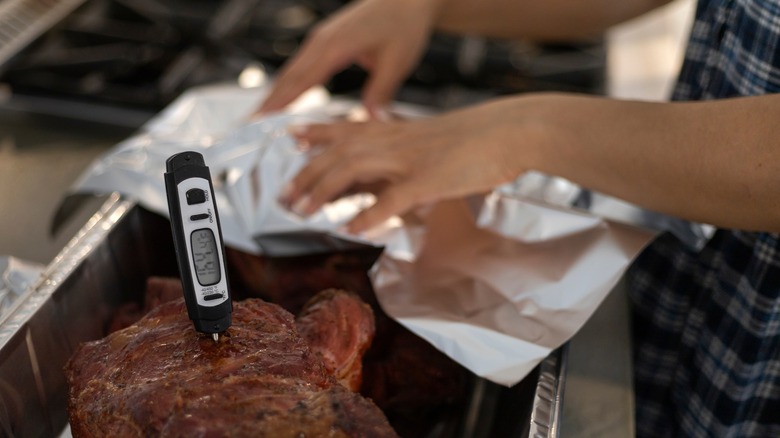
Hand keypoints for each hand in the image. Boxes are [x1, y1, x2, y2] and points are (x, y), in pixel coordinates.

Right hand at [257, 0, 441, 117]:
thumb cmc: (404, 24)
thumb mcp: (398, 62)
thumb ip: (381, 93)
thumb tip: (372, 121)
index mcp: (335, 46)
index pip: (301, 81)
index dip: (280, 103)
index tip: (261, 121)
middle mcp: (321, 42)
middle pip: (287, 77)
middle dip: (268, 103)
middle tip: (248, 129)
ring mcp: (320, 40)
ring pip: (291, 72)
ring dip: (275, 95)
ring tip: (260, 120)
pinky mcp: (325, 41)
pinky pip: (301, 66)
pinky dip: (289, 85)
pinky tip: (284, 100)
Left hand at [280, 99, 529, 232]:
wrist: (509, 132)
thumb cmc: (475, 141)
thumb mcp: (432, 143)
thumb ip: (404, 157)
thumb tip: (383, 179)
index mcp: (397, 131)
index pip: (346, 128)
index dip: (316, 133)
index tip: (291, 138)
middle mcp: (396, 141)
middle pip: (338, 153)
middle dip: (307, 174)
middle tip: (284, 197)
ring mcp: (410, 159)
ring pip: (353, 168)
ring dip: (323, 191)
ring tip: (302, 211)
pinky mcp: (429, 179)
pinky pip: (391, 198)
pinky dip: (368, 214)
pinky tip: (351, 229)